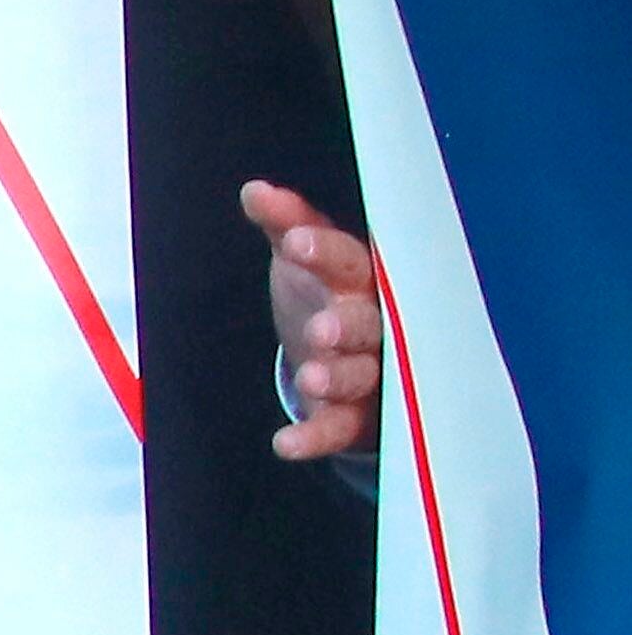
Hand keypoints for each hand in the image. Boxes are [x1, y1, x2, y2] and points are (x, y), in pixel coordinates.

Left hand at [242, 181, 382, 461]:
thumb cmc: (328, 294)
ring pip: (363, 376)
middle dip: (346, 327)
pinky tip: (285, 444)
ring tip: (311, 379)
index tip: (296, 243)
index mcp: (365, 280)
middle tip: (321, 329)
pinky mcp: (360, 417)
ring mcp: (374, 373)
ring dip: (338, 378)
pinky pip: (340, 429)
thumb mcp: (306, 258)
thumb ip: (287, 225)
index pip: (351, 261)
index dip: (324, 253)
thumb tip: (255, 191)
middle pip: (369, 325)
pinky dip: (315, 437)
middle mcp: (379, 326)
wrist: (346, 356)